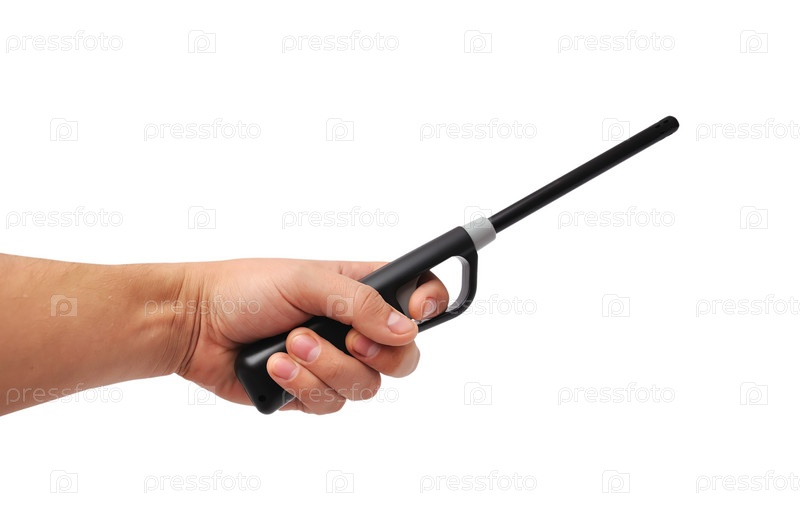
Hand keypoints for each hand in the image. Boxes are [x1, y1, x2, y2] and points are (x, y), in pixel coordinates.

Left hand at [179, 259, 448, 413]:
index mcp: (361, 289)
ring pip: (365, 386)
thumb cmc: (244, 288)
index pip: (419, 295)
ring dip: (326, 367)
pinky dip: (302, 385)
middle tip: (349, 341)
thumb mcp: (307, 280)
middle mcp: (355, 328)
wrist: (194, 325)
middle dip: (376, 354)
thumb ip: (362, 303)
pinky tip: (275, 366)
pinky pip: (330, 405)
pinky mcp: (310, 392)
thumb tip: (406, 329)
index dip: (430, 305)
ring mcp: (334, 363)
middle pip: (403, 356)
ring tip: (290, 345)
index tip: (417, 313)